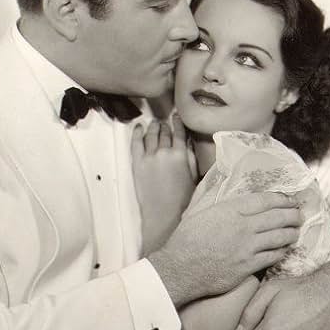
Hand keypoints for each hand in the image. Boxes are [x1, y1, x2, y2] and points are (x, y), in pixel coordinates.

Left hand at [132, 115, 195, 253]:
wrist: (164, 213)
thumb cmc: (183, 198)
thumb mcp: (193, 175)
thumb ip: (190, 157)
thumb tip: (187, 143)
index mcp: (181, 154)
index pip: (179, 133)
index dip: (178, 123)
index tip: (177, 117)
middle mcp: (165, 151)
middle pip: (164, 133)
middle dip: (165, 126)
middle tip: (165, 122)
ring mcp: (149, 156)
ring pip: (151, 135)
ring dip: (153, 127)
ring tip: (154, 123)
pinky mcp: (137, 163)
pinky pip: (136, 143)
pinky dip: (137, 133)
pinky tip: (139, 127)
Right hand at [148, 191, 300, 307]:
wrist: (178, 270)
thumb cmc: (185, 239)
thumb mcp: (198, 209)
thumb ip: (212, 193)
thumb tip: (221, 176)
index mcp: (231, 210)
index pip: (266, 200)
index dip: (282, 199)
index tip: (290, 199)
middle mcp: (243, 226)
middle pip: (278, 217)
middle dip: (293, 215)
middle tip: (299, 215)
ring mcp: (247, 247)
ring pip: (280, 237)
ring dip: (292, 232)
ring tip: (296, 231)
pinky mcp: (248, 267)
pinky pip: (273, 256)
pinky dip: (282, 251)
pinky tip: (285, 248)